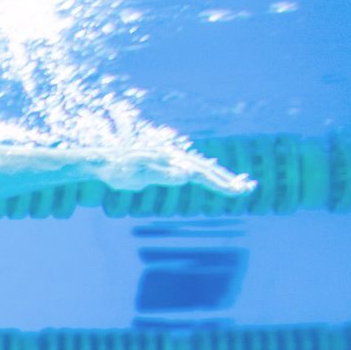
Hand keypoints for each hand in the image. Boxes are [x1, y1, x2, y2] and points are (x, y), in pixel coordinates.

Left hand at [92, 144, 256, 197]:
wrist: (102, 162)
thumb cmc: (118, 170)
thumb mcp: (138, 175)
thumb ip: (163, 175)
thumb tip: (187, 174)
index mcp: (171, 160)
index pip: (202, 174)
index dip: (220, 183)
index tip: (237, 192)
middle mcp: (174, 157)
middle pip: (207, 169)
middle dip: (228, 180)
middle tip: (249, 188)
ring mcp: (171, 160)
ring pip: (202, 168)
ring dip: (221, 177)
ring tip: (240, 184)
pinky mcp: (166, 165)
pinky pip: (192, 170)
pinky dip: (207, 175)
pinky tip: (213, 179)